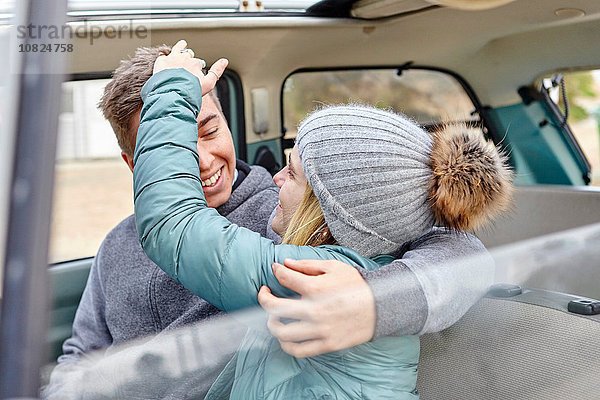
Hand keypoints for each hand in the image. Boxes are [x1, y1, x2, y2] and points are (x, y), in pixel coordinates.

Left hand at [152, 39, 227, 95]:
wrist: (173, 93)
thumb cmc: (191, 91)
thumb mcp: (209, 83)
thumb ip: (217, 72)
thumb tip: (225, 61)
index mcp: (195, 63)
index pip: (198, 62)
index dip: (198, 67)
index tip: (197, 71)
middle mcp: (184, 58)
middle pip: (188, 55)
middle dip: (189, 57)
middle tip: (188, 62)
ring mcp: (172, 59)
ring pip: (177, 49)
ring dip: (180, 47)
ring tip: (182, 45)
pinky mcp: (161, 62)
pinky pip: (163, 55)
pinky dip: (165, 55)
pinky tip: (165, 55)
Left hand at [258, 259, 375, 357]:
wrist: (381, 307)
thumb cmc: (357, 285)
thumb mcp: (334, 267)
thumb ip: (307, 265)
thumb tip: (284, 263)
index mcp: (316, 288)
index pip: (284, 278)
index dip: (276, 271)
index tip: (275, 270)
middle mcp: (314, 311)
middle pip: (274, 308)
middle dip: (264, 298)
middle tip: (265, 293)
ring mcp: (320, 330)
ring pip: (282, 333)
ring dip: (272, 323)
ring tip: (274, 317)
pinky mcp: (326, 345)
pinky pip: (298, 350)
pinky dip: (286, 345)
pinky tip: (285, 336)